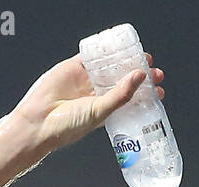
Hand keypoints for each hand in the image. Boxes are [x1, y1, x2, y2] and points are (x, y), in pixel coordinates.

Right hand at [10, 52, 164, 156]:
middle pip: (123, 79)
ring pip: (110, 66)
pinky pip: (91, 55)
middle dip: (140, 75)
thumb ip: (120, 94)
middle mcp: (96, 94)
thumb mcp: (100, 112)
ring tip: (144, 59)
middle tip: (155, 71)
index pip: (130, 98)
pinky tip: (118, 47)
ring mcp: (85, 80)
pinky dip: (104, 50)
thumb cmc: (68, 126)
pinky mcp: (73, 68)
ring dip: (125, 61)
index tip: (159, 88)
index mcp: (105, 109)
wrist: (40, 122)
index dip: (145, 92)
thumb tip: (140, 76)